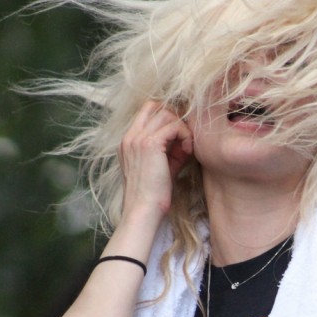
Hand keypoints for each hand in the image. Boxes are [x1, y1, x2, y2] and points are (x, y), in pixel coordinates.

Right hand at [118, 101, 193, 217]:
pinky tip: (187, 152)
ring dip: (181, 127)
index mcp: (128, 141)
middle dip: (175, 119)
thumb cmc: (153, 194)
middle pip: (156, 106)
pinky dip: (185, 136)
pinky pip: (174, 126)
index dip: (166, 116)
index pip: (146, 110)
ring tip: (187, 147)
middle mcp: (130, 136)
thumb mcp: (161, 166)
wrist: (143, 210)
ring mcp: (138, 139)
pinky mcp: (150, 144)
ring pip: (166, 114)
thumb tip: (186, 139)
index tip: (179, 135)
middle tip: (184, 139)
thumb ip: (170, 150)